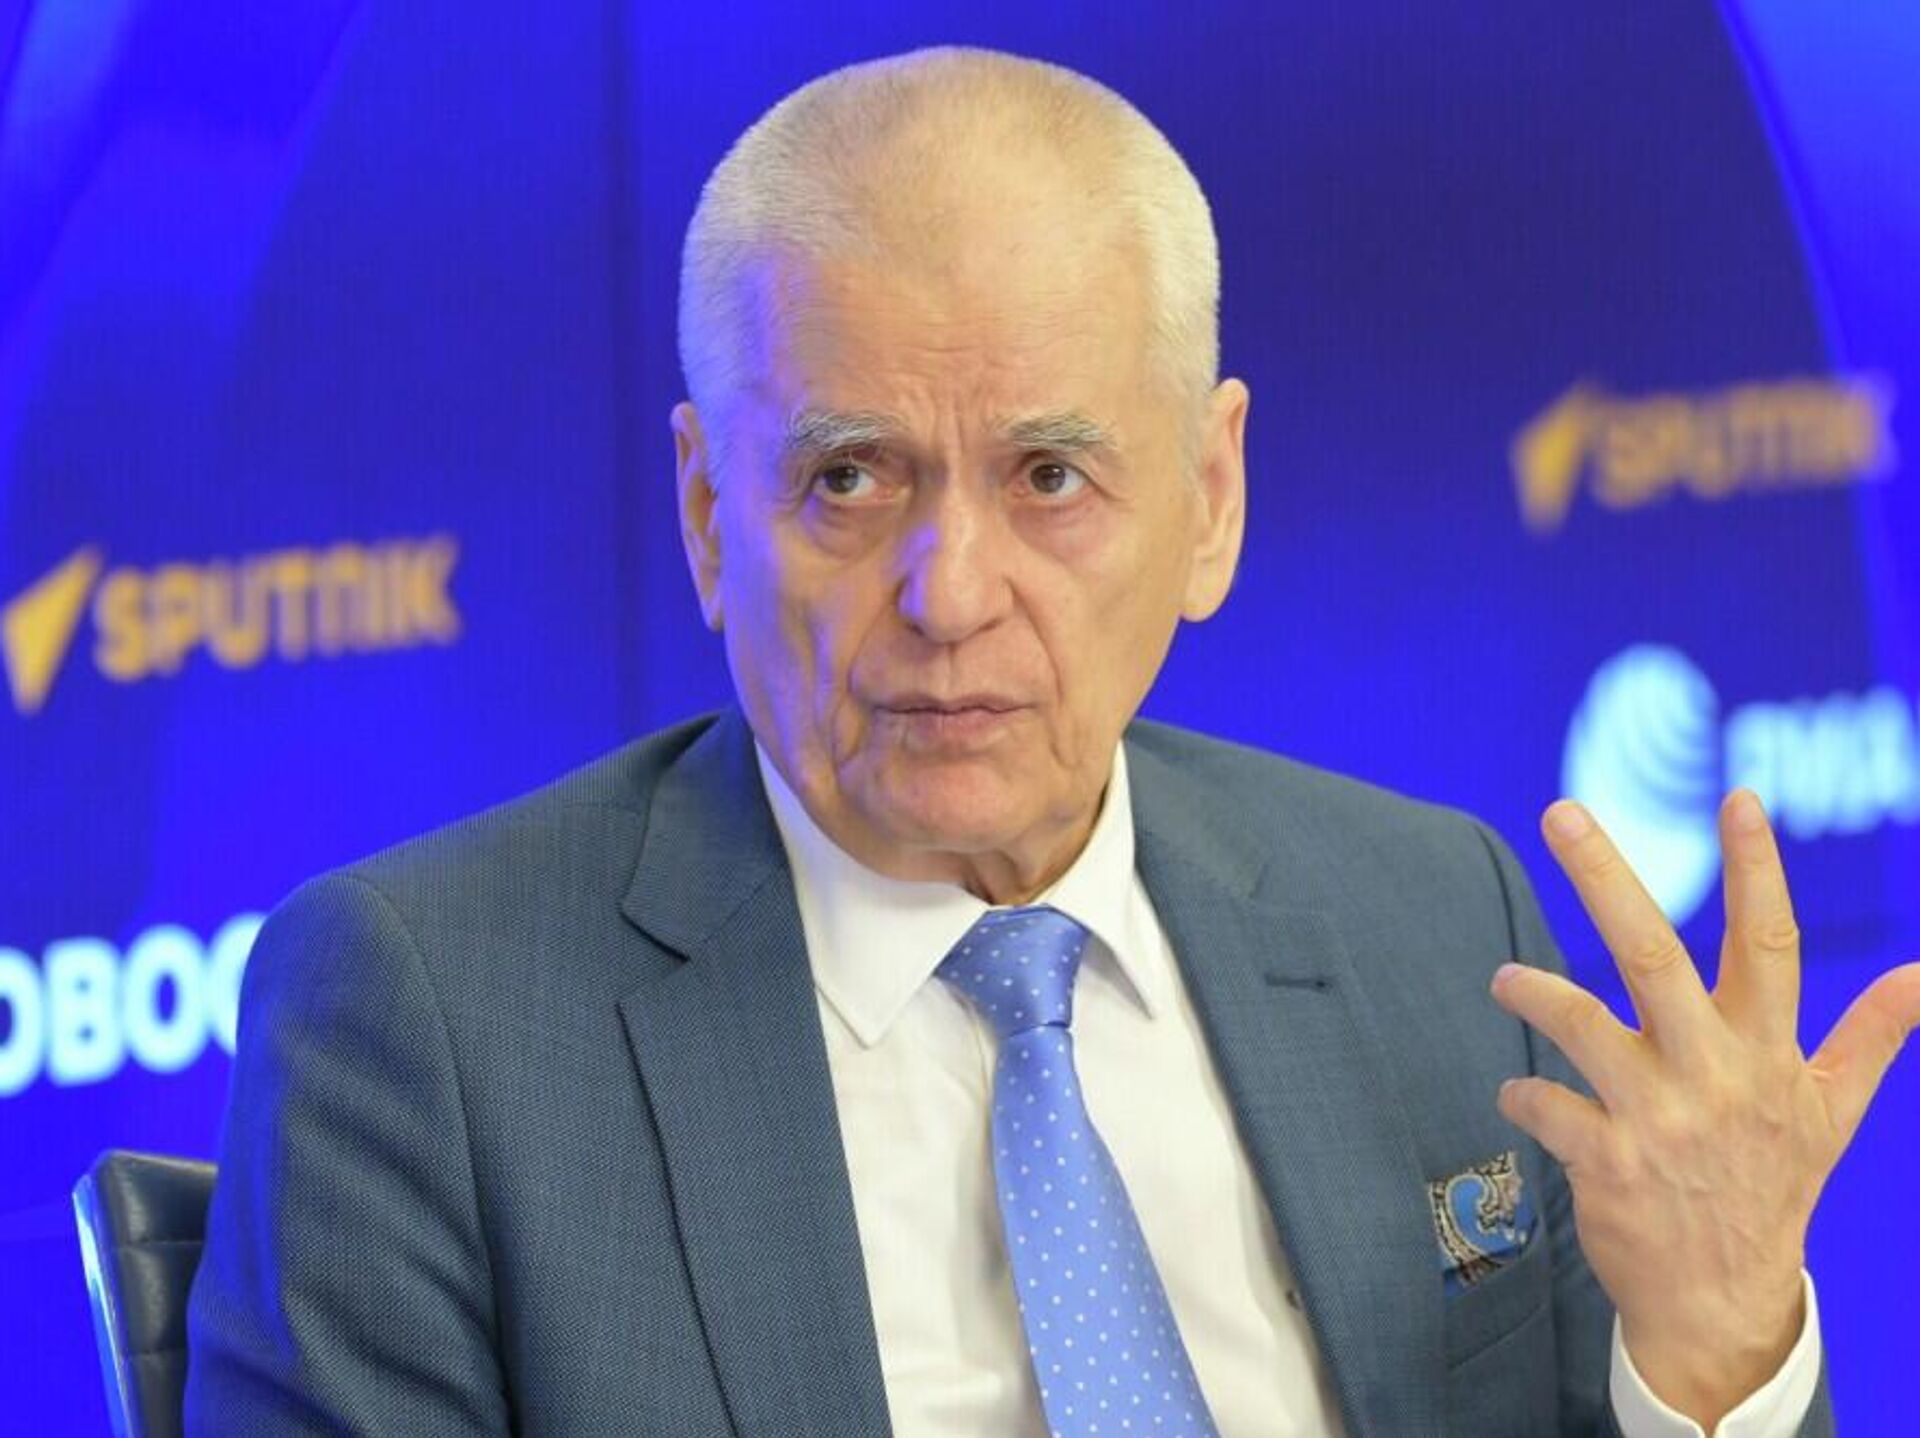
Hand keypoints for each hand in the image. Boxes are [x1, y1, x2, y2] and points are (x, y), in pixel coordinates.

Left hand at [1489, 790, 1919, 1429]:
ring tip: (1504, 980)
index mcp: (1768, 1054)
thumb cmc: (1772, 1187)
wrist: (1726, 1301)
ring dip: (1534, 991)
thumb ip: (1870, 1038)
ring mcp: (1659, 1119)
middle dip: (1606, 876)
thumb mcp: (1833, 1114)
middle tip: (1561, 810)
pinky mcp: (1607, 1163)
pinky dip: (1522, 1093)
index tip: (1738, 795)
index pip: (1770, 944)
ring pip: (1581, 1024)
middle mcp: (1714, 1075)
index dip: (1756, 868)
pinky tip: (1520, 1094)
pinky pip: (1547, 1103)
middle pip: (1653, 955)